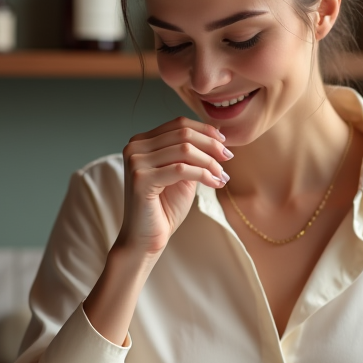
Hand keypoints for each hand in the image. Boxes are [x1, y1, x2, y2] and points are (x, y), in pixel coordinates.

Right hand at [116, 116, 231, 256]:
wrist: (145, 239)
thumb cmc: (164, 208)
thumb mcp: (182, 174)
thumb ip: (192, 154)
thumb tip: (217, 134)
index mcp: (142, 142)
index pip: (178, 124)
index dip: (205, 131)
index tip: (225, 143)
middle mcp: (135, 147)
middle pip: (182, 134)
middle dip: (211, 145)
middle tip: (228, 158)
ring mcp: (135, 162)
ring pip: (184, 150)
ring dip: (210, 162)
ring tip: (222, 175)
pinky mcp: (140, 179)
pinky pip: (181, 169)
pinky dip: (203, 175)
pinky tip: (215, 183)